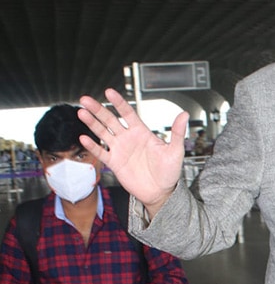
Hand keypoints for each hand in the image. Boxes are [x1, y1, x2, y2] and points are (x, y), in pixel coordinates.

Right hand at [77, 88, 188, 215]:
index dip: (118, 102)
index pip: (127, 113)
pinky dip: (92, 146)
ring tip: (81, 112)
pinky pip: (101, 153)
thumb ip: (177, 132)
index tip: (109, 92)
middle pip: (110, 120)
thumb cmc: (169, 171)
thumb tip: (185, 114)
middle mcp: (128, 138)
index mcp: (142, 132)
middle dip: (98, 109)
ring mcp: (120, 150)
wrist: (161, 192)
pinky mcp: (115, 163)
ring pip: (103, 133)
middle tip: (85, 99)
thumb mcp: (175, 151)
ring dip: (92, 123)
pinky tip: (83, 138)